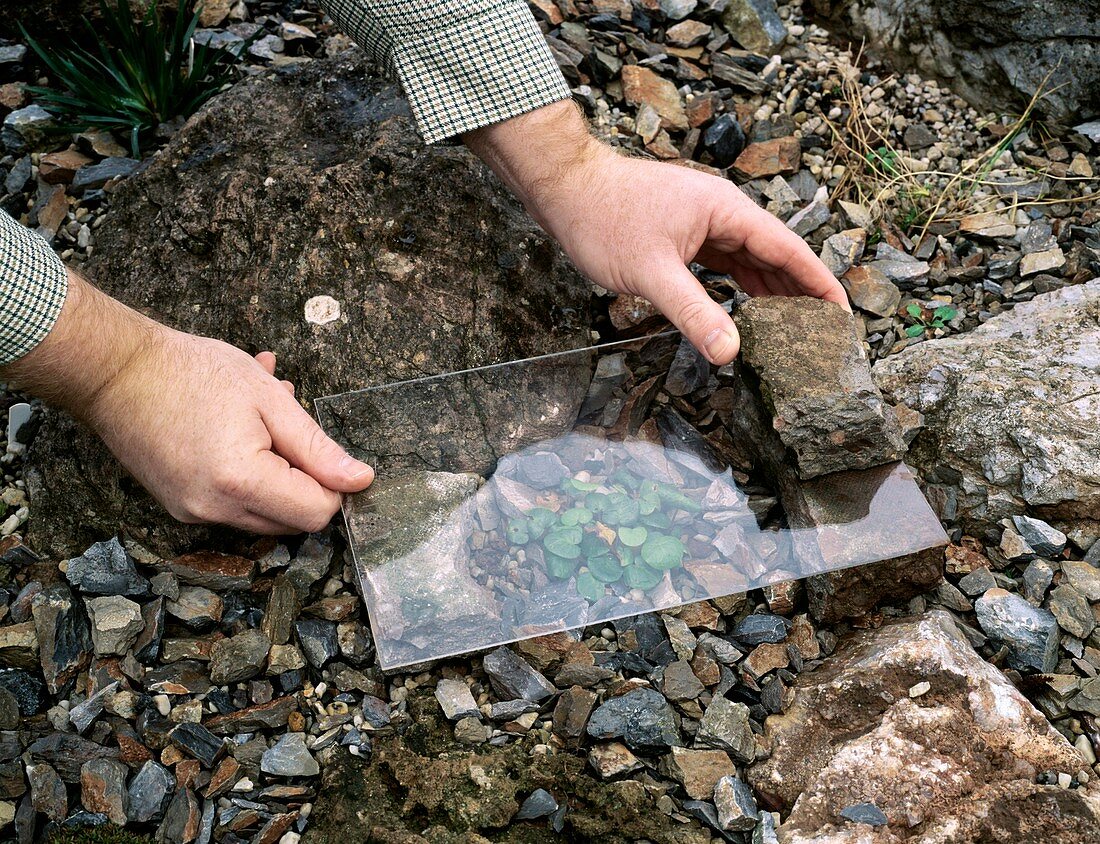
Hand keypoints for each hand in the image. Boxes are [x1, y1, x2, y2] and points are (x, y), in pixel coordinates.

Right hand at [4, 271, 372, 533]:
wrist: (116, 371)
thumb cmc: (192, 373)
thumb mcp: (270, 399)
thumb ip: (319, 448)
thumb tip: (361, 480)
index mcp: (241, 482)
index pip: (316, 513)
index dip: (334, 485)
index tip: (325, 450)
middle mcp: (214, 510)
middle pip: (292, 520)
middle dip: (304, 478)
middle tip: (291, 423)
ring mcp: (193, 513)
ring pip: (264, 513)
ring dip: (278, 473)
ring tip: (264, 417)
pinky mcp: (181, 506)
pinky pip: (234, 503)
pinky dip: (249, 474)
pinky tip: (241, 430)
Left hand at [465, 100, 848, 363]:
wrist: (566, 188)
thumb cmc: (604, 220)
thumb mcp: (652, 274)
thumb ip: (694, 312)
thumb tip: (730, 352)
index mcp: (727, 211)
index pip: (789, 250)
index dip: (819, 284)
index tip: (842, 315)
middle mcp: (723, 213)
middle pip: (776, 257)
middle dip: (801, 294)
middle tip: (824, 334)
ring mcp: (705, 223)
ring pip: (751, 261)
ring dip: (772, 292)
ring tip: (795, 330)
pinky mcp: (686, 234)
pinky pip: (727, 263)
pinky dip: (741, 287)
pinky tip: (749, 311)